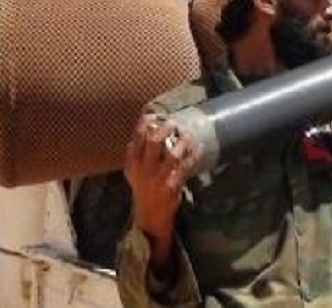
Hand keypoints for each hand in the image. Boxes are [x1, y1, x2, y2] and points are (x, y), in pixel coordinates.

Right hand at [124, 115, 200, 242]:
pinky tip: (199, 148)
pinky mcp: (173, 186)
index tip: (153, 116)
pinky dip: (193, 156)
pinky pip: (185, 167)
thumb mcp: (133, 171)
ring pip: (171, 155)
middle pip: (153, 144)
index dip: (144, 125)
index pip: (136, 140)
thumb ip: (136, 151)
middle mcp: (144, 170)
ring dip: (182, 142)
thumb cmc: (143, 187)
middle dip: (164, 130)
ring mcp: (159, 178)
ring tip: (187, 134)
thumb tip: (144, 124)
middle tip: (173, 123)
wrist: (149, 214)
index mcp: (132, 164)